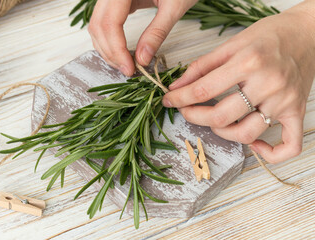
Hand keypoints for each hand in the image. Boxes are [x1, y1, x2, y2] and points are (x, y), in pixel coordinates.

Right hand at [88, 0, 195, 75]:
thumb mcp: (174, 6)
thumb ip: (157, 32)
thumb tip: (142, 60)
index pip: (110, 23)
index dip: (117, 50)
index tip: (130, 69)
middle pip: (99, 25)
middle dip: (111, 52)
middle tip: (127, 70)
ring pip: (97, 25)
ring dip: (107, 48)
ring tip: (125, 64)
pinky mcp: (116, 1)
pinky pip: (104, 22)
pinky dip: (110, 40)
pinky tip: (122, 52)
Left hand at [162, 1, 314, 163]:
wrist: (308, 32)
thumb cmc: (269, 35)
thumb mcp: (232, 43)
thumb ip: (202, 66)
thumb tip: (177, 85)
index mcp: (247, 62)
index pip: (203, 90)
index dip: (179, 99)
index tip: (169, 101)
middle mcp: (267, 83)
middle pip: (220, 117)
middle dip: (194, 117)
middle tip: (186, 111)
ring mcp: (283, 101)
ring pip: (246, 134)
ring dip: (222, 133)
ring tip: (215, 122)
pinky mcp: (297, 111)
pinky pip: (289, 145)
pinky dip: (270, 153)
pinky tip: (253, 145)